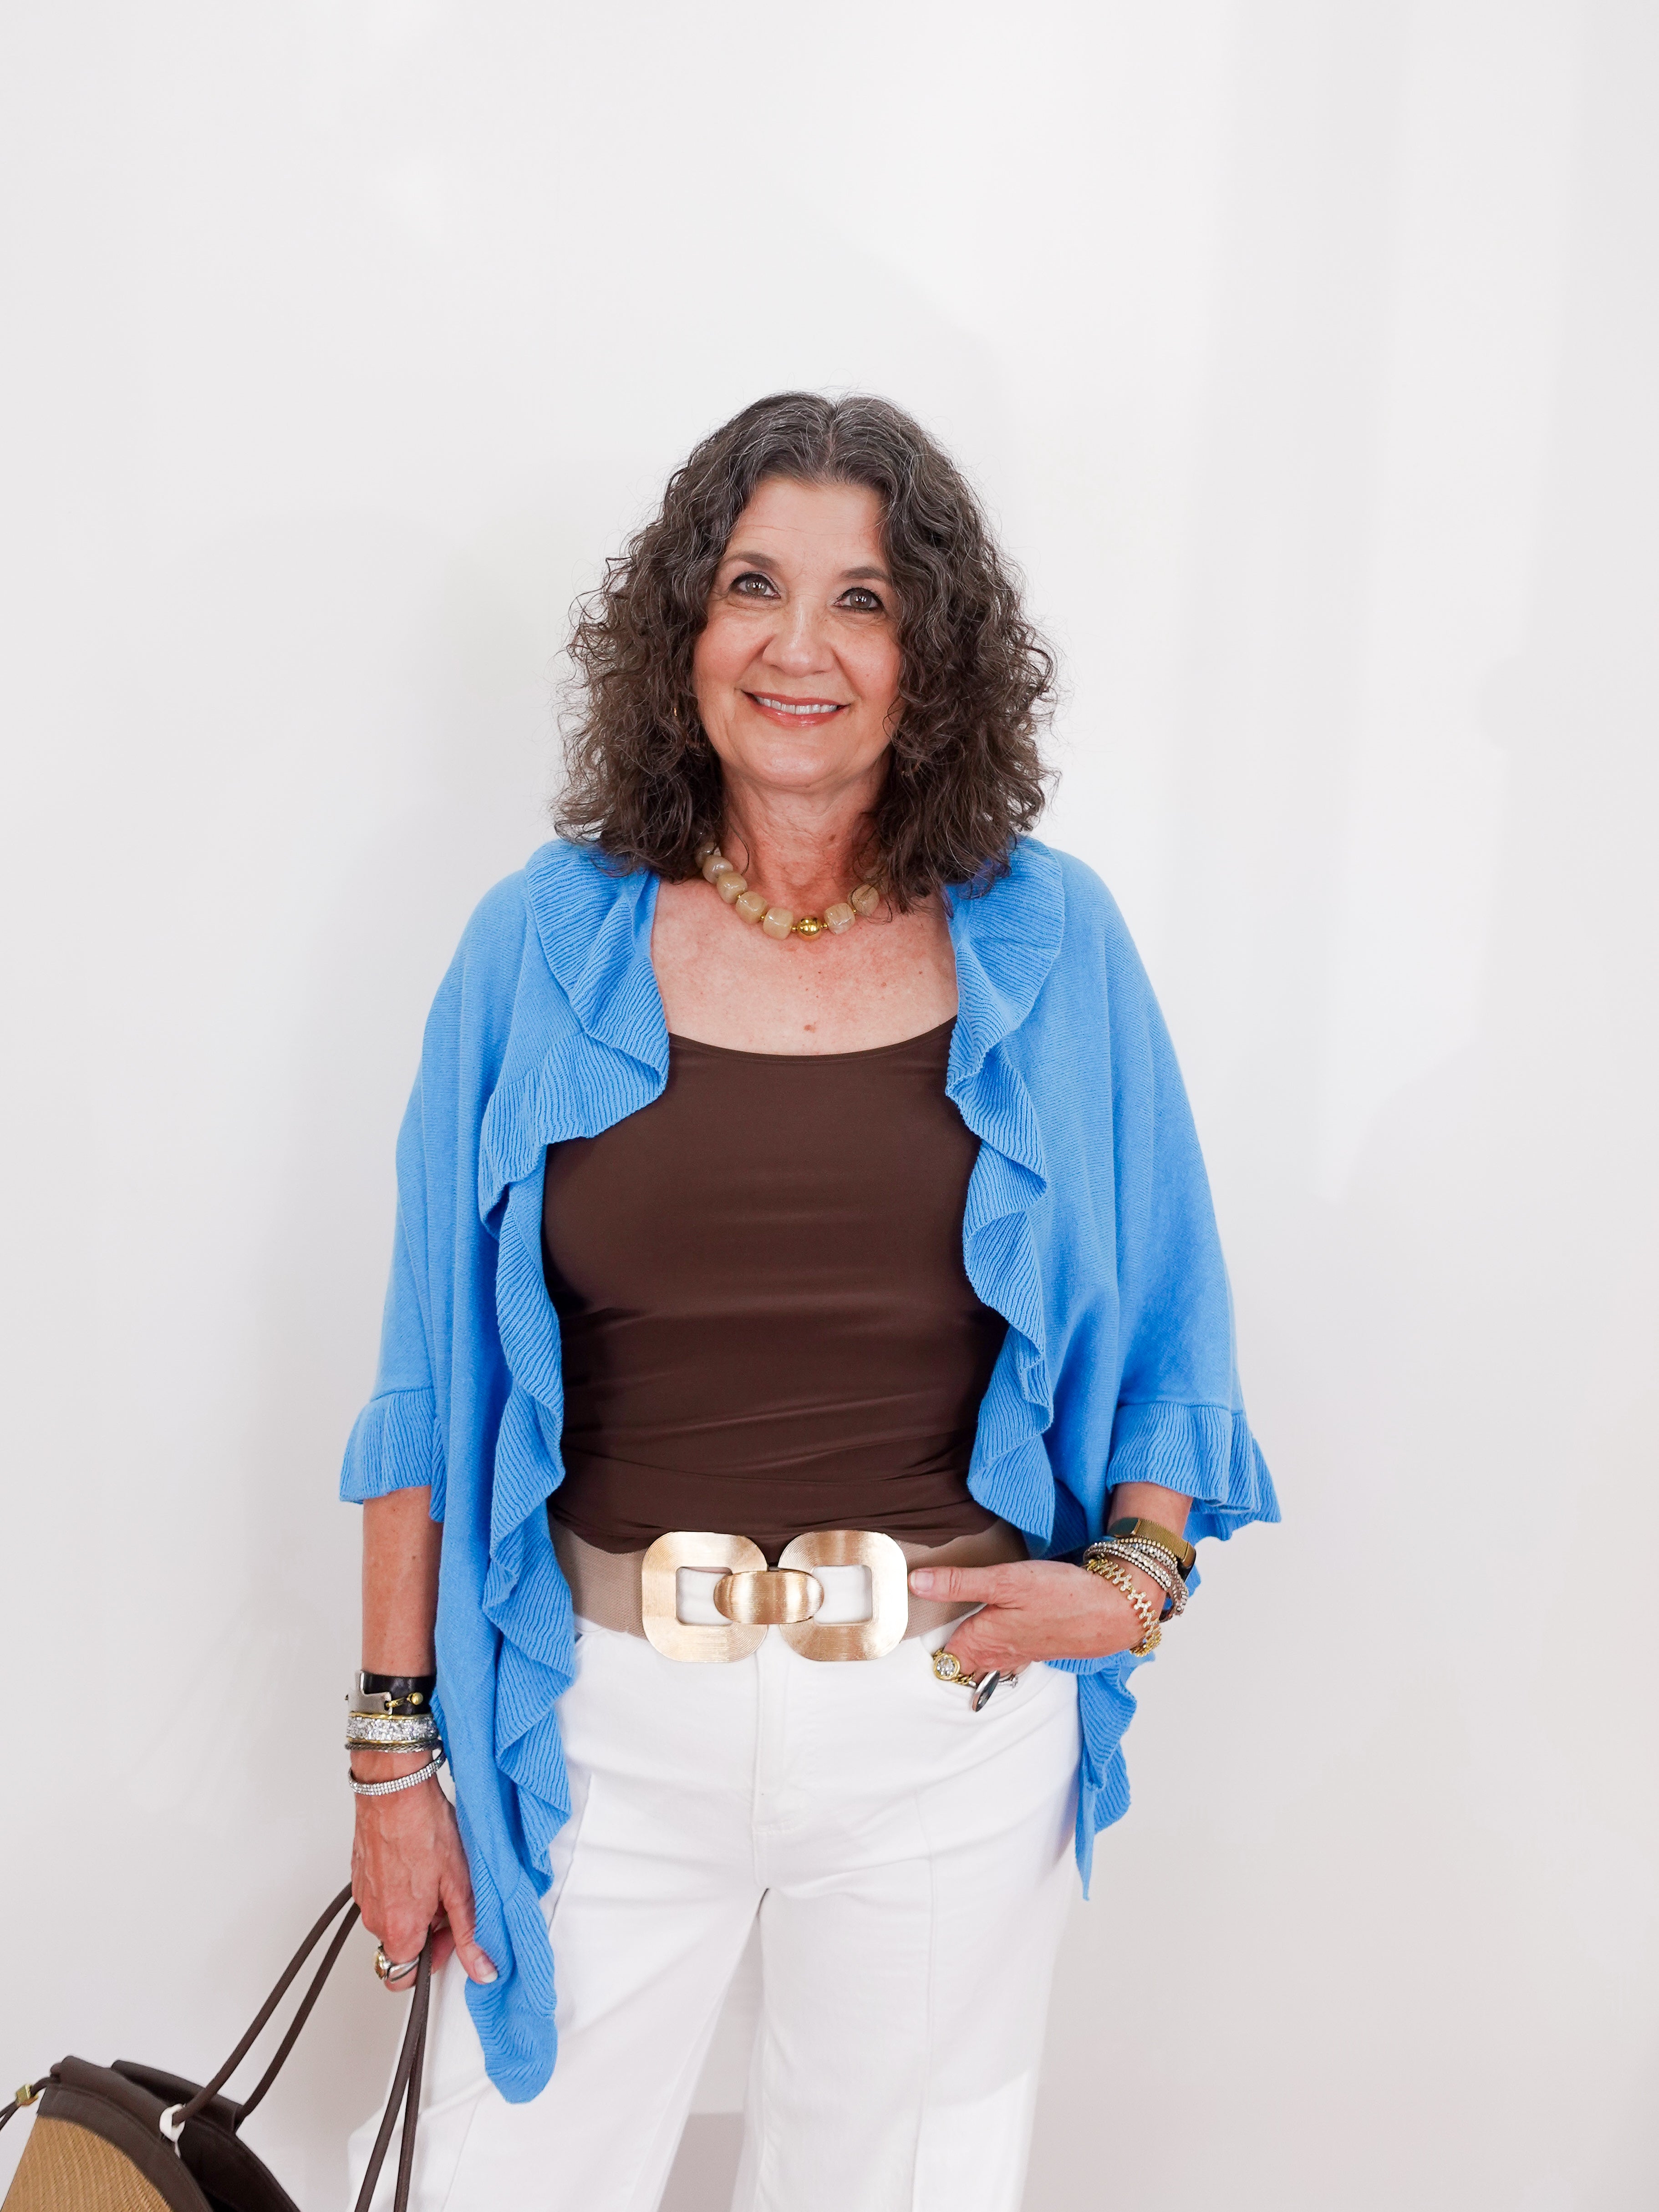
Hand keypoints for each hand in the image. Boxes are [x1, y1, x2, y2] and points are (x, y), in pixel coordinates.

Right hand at [351, 1759, 495, 1990]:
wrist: (394, 1787)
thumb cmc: (423, 1827)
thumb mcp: (460, 1883)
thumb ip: (471, 1932)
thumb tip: (483, 1968)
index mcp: (398, 1927)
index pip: (406, 1975)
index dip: (434, 1956)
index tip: (451, 1934)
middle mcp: (374, 1917)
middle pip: (403, 1944)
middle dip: (430, 1927)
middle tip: (450, 1895)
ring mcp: (364, 1894)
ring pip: (394, 1917)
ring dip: (417, 1905)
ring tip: (437, 1871)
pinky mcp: (360, 1874)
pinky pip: (383, 1894)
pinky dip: (402, 1885)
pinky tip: (420, 1859)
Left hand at [907, 1558, 1160, 1677]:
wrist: (1115, 1609)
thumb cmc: (1061, 1595)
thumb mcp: (1004, 1580)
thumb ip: (959, 1583)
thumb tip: (916, 1584)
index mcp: (984, 1641)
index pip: (944, 1659)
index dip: (929, 1648)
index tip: (911, 1632)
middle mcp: (1001, 1654)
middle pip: (964, 1662)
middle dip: (947, 1653)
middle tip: (929, 1632)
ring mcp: (1023, 1653)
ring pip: (988, 1659)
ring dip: (973, 1650)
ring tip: (957, 1636)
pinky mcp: (1042, 1645)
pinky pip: (1011, 1653)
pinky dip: (1001, 1646)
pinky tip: (1002, 1632)